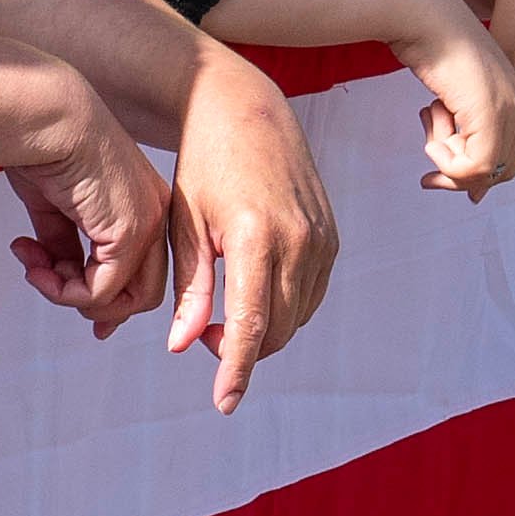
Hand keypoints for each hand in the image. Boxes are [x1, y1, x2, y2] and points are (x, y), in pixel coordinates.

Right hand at [0, 74, 180, 334]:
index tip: (68, 294)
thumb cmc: (47, 144)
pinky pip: (99, 290)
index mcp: (144, 201)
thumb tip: (56, 270)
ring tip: (35, 270)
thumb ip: (63, 241)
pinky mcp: (130, 234)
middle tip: (48, 286)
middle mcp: (156, 214)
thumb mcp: (57, 204)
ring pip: (126, 300)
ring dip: (70, 297)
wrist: (47, 118)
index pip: (142, 269)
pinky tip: (35, 265)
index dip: (108, 296)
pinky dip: (62, 291)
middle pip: (141, 292)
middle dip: (92, 304)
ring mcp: (149, 225)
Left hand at [157, 51, 332, 411]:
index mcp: (256, 237)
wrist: (245, 112)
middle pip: (278, 329)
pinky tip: (252, 293)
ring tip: (221, 314)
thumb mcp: (184, 224)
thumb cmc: (202, 166)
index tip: (223, 403)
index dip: (235, 370)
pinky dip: (283, 308)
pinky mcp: (332, 236)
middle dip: (243, 350)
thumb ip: (189, 289)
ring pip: (297, 316)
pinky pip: (311, 293)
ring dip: (264, 331)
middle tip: (203, 337)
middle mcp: (300, 241)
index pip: (250, 325)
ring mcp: (322, 239)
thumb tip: (182, 347)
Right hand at [398, 0, 514, 197]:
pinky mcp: (493, 112)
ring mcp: (512, 109)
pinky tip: (429, 116)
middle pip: (500, 173)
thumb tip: (475, 195)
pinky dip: (444, 158)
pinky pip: (475, 167)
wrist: (424, 14)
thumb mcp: (459, 100)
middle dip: (457, 171)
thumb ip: (471, 137)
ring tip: (429, 119)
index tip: (435, 150)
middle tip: (429, 146)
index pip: (508, 161)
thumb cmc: (435, 49)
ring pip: (486, 172)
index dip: (468, 168)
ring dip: (447, 159)